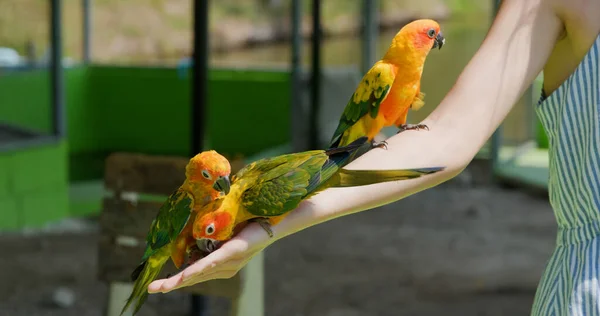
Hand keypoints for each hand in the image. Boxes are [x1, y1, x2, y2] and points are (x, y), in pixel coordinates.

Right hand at [147, 221, 274, 292]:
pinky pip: (212, 262)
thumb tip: (193, 235)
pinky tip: (184, 275)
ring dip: (180, 281)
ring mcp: (230, 261)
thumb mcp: (226, 232)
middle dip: (172, 285)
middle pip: (195, 278)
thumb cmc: (251, 223)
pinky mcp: (235, 251)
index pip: (197, 274)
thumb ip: (212, 237)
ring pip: (200, 272)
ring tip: (162, 287)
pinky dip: (197, 269)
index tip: (159, 286)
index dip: (178, 281)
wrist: (275, 220)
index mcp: (223, 265)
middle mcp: (226, 267)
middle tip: (152, 289)